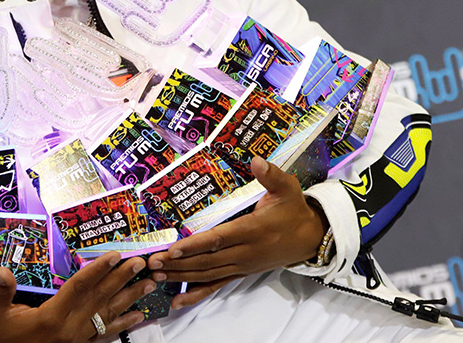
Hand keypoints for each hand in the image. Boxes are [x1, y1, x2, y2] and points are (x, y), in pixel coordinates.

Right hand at [0, 251, 155, 342]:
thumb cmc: (2, 338)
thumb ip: (1, 292)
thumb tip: (1, 271)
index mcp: (52, 316)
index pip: (80, 287)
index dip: (98, 270)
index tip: (114, 255)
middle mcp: (70, 328)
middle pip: (100, 298)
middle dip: (122, 278)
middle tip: (140, 262)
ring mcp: (78, 339)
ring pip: (108, 315)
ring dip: (131, 298)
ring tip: (149, 284)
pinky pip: (106, 334)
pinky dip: (124, 324)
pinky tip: (139, 315)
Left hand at [146, 156, 326, 309]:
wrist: (310, 237)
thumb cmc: (293, 209)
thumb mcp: (287, 188)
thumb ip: (271, 175)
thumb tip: (257, 161)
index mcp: (252, 230)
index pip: (219, 239)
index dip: (195, 245)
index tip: (173, 248)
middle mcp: (245, 252)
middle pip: (207, 261)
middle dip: (178, 263)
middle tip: (152, 263)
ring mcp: (242, 265)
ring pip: (208, 274)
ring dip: (181, 276)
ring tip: (156, 276)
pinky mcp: (241, 272)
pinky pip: (217, 285)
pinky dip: (197, 294)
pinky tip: (178, 301)